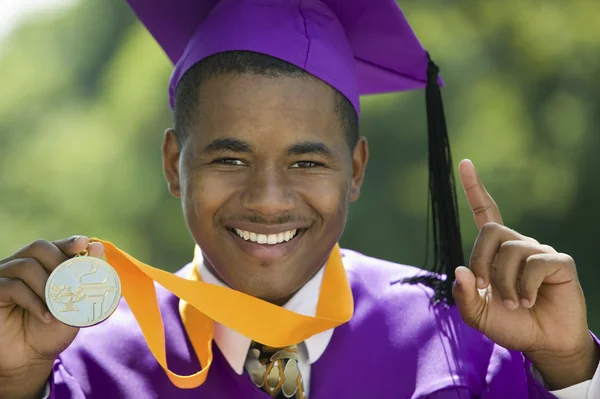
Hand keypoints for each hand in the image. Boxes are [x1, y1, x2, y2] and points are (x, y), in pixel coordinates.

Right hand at [0, 236, 103, 398]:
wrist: (30, 359)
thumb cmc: (52, 330)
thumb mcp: (76, 306)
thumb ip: (86, 280)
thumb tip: (99, 248)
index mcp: (42, 265)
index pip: (55, 245)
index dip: (69, 243)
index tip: (84, 244)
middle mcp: (21, 266)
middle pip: (38, 247)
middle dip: (59, 261)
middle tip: (71, 281)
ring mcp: (5, 278)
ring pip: (25, 265)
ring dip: (47, 285)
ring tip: (57, 306)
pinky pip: (12, 286)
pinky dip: (33, 300)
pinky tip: (46, 316)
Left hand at [452, 160, 598, 389]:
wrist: (542, 344)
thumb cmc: (510, 324)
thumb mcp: (477, 314)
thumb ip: (464, 295)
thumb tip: (460, 270)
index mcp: (497, 252)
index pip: (485, 212)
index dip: (474, 189)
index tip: (465, 162)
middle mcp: (518, 245)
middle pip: (491, 230)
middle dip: (482, 260)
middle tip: (485, 288)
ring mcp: (540, 252)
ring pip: (512, 250)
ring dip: (505, 283)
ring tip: (513, 303)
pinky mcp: (560, 263)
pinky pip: (535, 263)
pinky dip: (525, 287)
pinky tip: (528, 301)